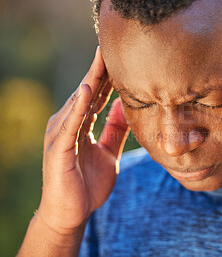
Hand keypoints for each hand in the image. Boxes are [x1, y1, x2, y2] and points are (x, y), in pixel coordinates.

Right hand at [38, 47, 129, 234]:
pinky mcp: (59, 148)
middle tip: (112, 44)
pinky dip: (80, 106)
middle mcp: (69, 123)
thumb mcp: (109, 153)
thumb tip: (125, 106)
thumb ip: (116, 130)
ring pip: (79, 101)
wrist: (72, 213)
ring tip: (103, 56)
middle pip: (88, 91)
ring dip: (91, 79)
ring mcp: (62, 134)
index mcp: (81, 123)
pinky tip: (89, 89)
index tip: (121, 55)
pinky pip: (72, 124)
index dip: (108, 75)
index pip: (97, 94)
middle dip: (100, 69)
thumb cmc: (88, 184)